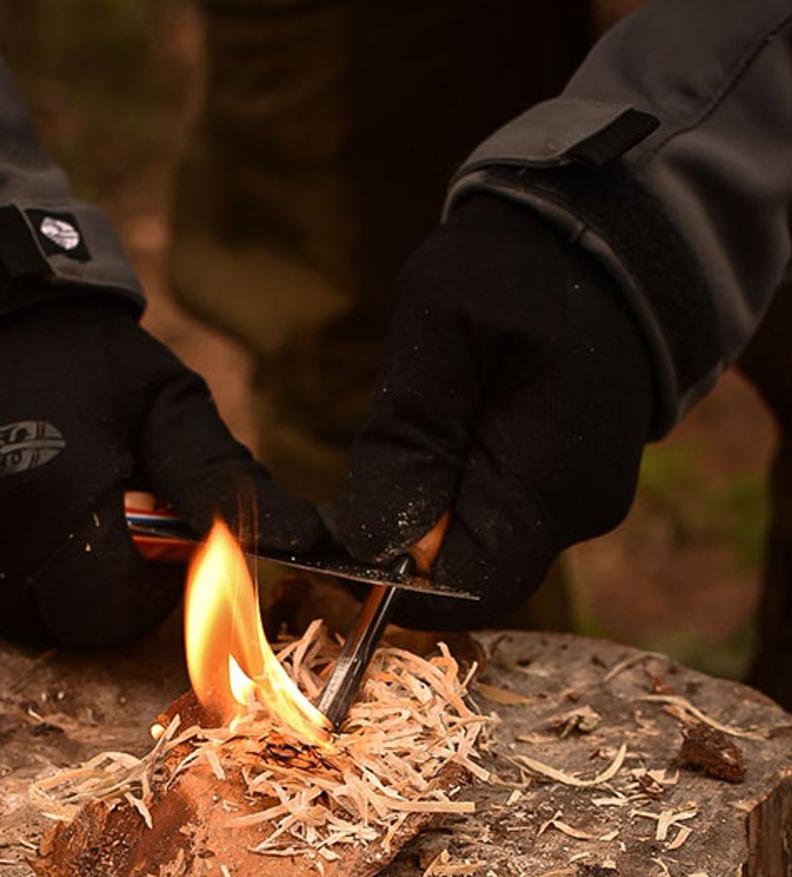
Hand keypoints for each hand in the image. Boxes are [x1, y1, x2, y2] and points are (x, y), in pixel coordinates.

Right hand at [0, 296, 321, 647]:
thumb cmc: (71, 346)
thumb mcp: (163, 401)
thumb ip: (224, 481)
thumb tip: (314, 541)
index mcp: (51, 507)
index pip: (116, 616)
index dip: (142, 585)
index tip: (141, 531)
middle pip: (56, 620)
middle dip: (88, 579)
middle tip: (85, 503)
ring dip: (31, 569)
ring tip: (29, 482)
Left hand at [337, 194, 655, 627]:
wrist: (609, 224)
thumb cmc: (522, 259)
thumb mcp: (443, 323)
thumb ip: (408, 436)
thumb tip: (370, 544)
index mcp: (553, 484)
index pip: (463, 593)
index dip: (386, 584)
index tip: (326, 540)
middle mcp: (571, 513)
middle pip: (461, 577)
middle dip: (391, 544)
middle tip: (337, 483)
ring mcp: (568, 502)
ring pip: (469, 546)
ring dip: (414, 509)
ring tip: (395, 432)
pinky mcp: (555, 484)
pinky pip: (486, 513)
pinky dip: (441, 489)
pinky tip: (430, 431)